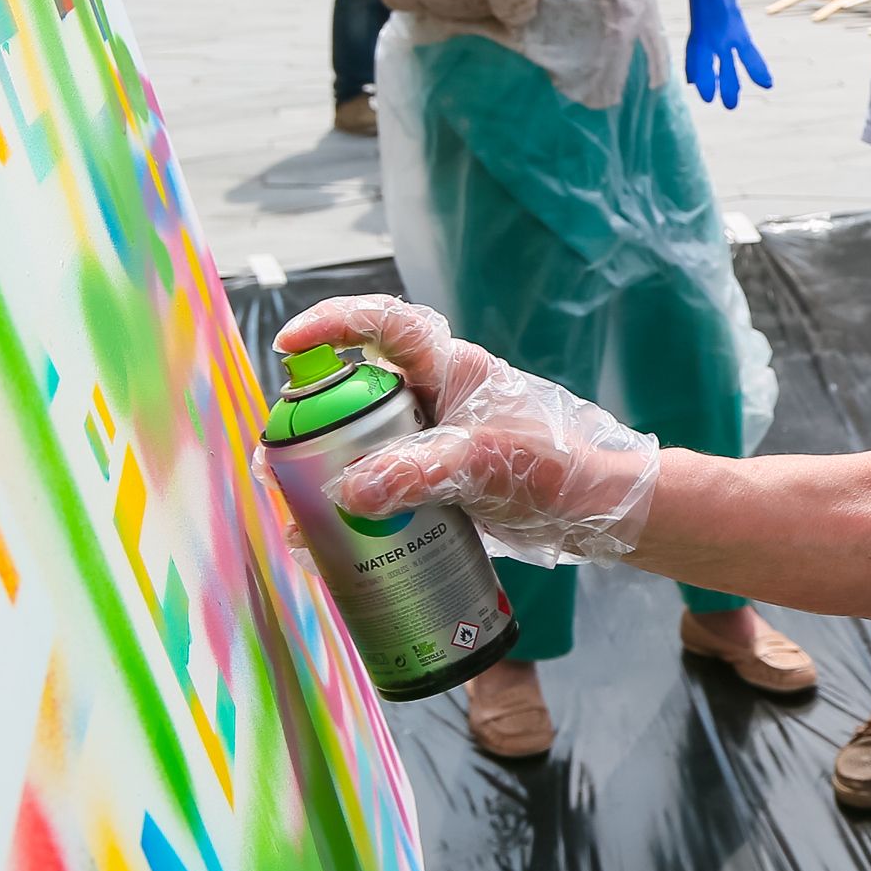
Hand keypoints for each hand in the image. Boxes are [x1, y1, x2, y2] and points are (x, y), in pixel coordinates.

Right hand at [273, 295, 660, 563]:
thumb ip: (418, 472)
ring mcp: (429, 441)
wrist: (595, 512)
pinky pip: (377, 488)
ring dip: (321, 472)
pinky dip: (347, 514)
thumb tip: (347, 490)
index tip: (289, 346)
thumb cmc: (556, 465)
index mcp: (449, 368)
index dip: (333, 324)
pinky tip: (324, 546)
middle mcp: (432, 398)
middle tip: (275, 456)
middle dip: (310, 421)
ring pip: (359, 445)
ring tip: (291, 507)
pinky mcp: (430, 482)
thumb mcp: (485, 463)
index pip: (385, 325)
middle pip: (355, 394)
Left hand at [682, 0, 774, 107]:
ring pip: (716, 63)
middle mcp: (725, 36)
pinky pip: (695, 52)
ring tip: (726, 103)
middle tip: (731, 105)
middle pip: (729, 63)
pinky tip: (693, 80)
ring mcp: (713, 37)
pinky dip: (695, 66)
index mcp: (734, 27)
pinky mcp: (699, 34)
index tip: (767, 83)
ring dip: (719, 82)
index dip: (755, 67)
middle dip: (731, 83)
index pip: (745, 51)